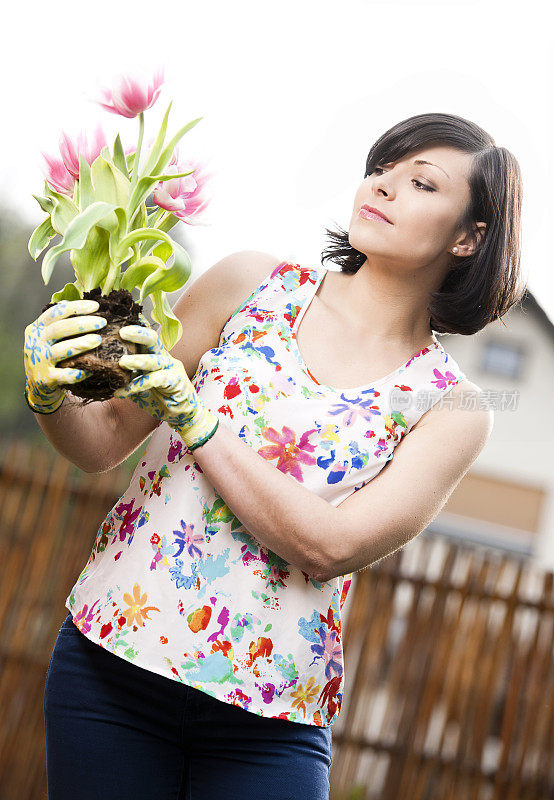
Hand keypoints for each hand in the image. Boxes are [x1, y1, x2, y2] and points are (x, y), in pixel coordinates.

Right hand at [24, 299, 107, 413]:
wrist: (36, 385)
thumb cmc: (49, 356)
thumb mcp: (49, 338)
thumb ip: (61, 323)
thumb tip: (84, 306)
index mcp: (37, 329)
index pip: (55, 313)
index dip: (75, 308)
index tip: (96, 306)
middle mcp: (35, 343)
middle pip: (58, 329)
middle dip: (81, 324)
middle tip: (102, 322)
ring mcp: (38, 361)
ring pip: (60, 350)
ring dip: (80, 344)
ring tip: (98, 340)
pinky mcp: (45, 379)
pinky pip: (64, 375)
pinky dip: (78, 373)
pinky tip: (91, 370)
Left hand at [114, 323, 218, 450]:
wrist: (181, 414)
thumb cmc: (159, 396)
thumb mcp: (138, 384)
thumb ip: (126, 376)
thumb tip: (101, 371)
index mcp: (155, 354)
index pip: (144, 337)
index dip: (134, 327)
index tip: (118, 320)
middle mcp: (164, 358)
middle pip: (153, 340)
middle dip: (138, 333)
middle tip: (121, 332)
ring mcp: (172, 369)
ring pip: (154, 360)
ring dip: (137, 360)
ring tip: (122, 362)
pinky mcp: (176, 382)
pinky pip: (156, 380)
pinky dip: (138, 385)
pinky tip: (122, 392)